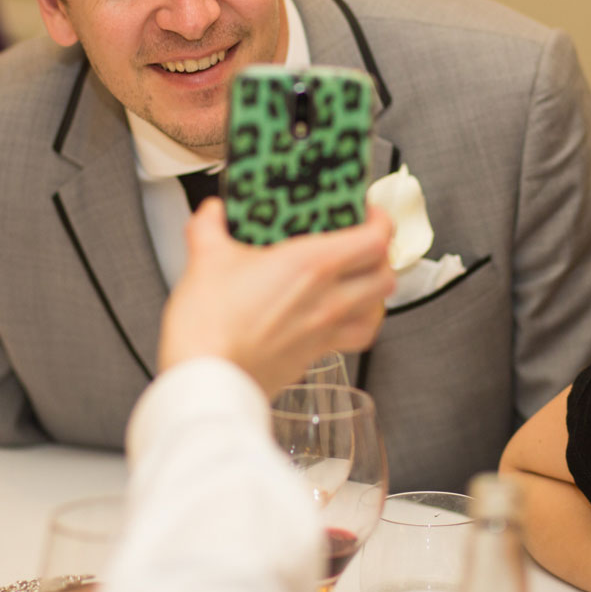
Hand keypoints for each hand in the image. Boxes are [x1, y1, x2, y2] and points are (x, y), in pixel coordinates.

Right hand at [158, 200, 395, 396]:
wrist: (206, 380)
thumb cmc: (211, 324)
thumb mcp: (205, 259)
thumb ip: (209, 226)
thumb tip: (212, 212)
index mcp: (311, 265)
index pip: (375, 239)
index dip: (380, 220)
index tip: (366, 211)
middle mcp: (328, 299)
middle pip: (385, 274)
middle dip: (381, 254)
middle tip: (363, 243)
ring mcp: (325, 332)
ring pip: (378, 309)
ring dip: (376, 291)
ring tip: (361, 279)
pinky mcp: (314, 357)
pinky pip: (356, 338)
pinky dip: (360, 323)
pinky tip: (345, 316)